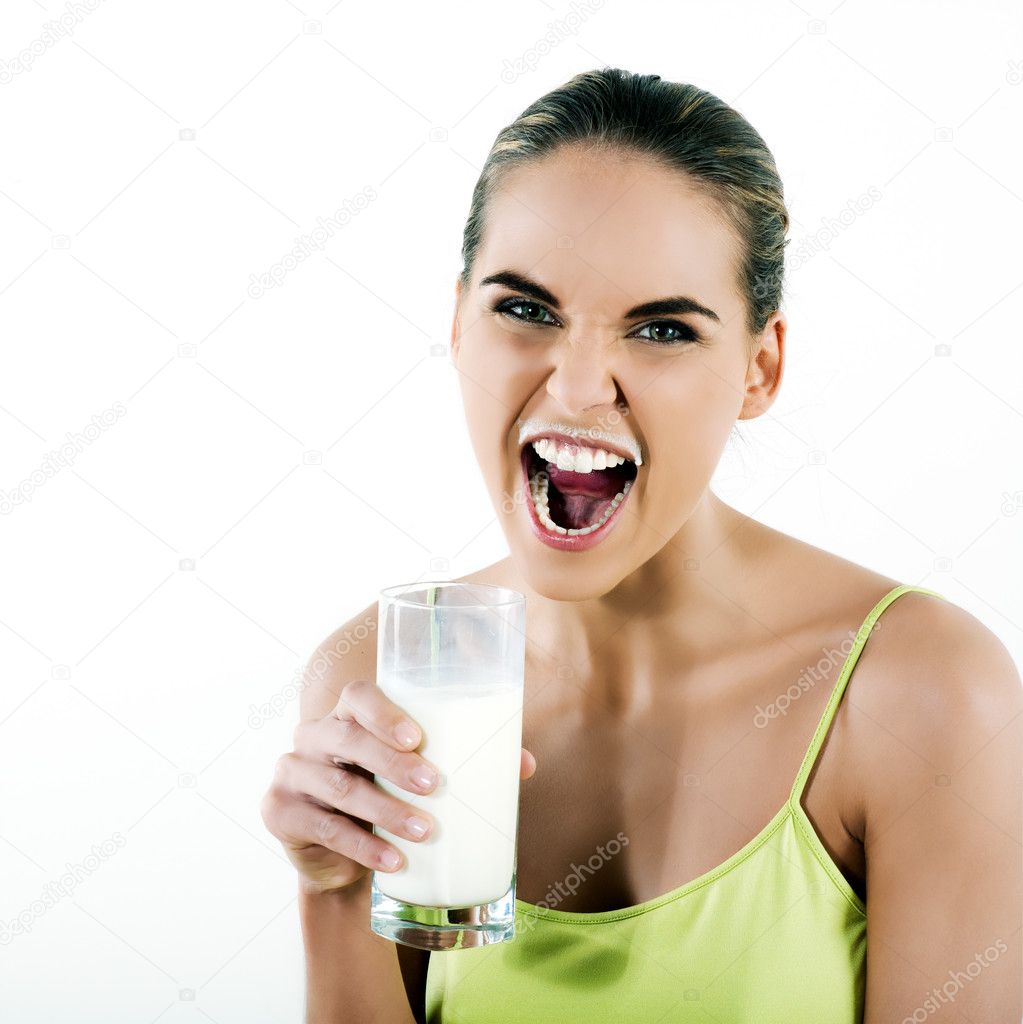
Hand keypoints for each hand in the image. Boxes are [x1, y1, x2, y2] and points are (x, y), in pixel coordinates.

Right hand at [261, 678, 536, 894]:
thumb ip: (466, 764)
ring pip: (339, 788)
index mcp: (347, 716)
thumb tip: (525, 764)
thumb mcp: (416, 778)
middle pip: (348, 739)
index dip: (384, 711)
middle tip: (434, 785)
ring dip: (386, 811)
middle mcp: (313, 737)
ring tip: (426, 832)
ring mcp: (291, 774)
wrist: (341, 859)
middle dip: (392, 763)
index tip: (417, 736)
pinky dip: (363, 847)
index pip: (358, 696)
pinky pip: (323, 828)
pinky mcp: (280, 813)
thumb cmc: (386, 798)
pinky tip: (394, 861)